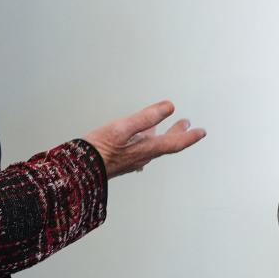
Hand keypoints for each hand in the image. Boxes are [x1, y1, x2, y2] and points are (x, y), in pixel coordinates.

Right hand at [83, 100, 204, 177]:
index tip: (202, 132)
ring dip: (163, 135)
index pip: (175, 143)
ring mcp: (131, 160)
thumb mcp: (123, 127)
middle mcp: (142, 156)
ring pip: (152, 146)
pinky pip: (140, 150)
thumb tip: (169, 106)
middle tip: (188, 124)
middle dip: (178, 133)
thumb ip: (147, 117)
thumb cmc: (97, 150)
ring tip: (166, 127)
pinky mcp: (121, 161)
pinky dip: (146, 140)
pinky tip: (141, 140)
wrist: (76, 171)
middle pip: (165, 144)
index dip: (190, 136)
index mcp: (146, 149)